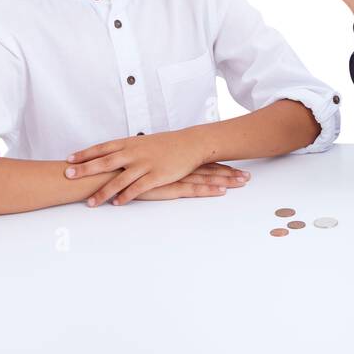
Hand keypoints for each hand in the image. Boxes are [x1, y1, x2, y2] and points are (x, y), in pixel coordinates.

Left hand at [65, 130, 237, 205]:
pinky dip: (126, 196)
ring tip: (90, 202)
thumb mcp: (144, 142)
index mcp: (130, 142)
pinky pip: (138, 188)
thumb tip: (111, 154)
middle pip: (105, 161)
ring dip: (103, 191)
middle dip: (85, 169)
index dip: (85, 154)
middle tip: (68, 175)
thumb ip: (127, 148)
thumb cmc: (167, 144)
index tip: (69, 159)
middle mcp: (134, 152)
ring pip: (119, 179)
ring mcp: (145, 164)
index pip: (102, 147)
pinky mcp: (156, 175)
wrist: (190, 144)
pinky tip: (117, 204)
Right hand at [130, 162, 251, 200]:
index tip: (235, 166)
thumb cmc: (120, 169)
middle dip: (230, 173)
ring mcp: (173, 177)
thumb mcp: (140, 165)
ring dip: (226, 180)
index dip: (219, 165)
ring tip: (243, 182)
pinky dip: (208, 190)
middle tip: (248, 175)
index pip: (201, 163)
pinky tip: (221, 191)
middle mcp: (176, 167)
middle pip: (209, 169)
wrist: (105, 170)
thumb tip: (162, 169)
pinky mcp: (167, 187)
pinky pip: (192, 189)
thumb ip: (153, 167)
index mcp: (172, 162)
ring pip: (205, 178)